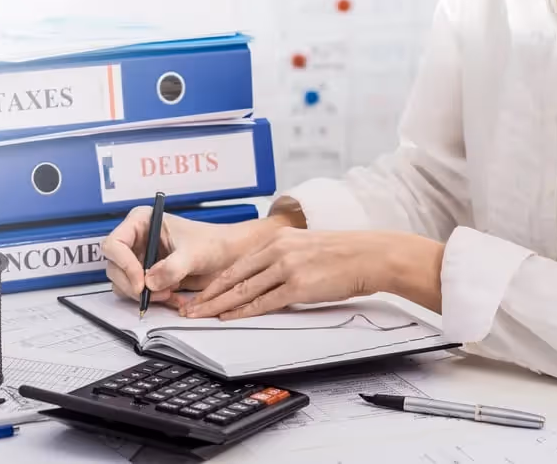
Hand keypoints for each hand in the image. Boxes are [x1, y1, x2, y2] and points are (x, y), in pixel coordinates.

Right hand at [102, 207, 287, 307]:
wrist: (230, 257)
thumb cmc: (214, 242)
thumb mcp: (193, 253)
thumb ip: (172, 267)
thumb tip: (150, 282)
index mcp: (142, 222)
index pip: (115, 244)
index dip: (123, 264)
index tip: (141, 281)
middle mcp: (137, 240)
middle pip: (114, 267)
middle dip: (133, 284)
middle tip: (153, 294)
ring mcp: (141, 259)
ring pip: (124, 283)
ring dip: (144, 294)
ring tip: (168, 294)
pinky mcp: (149, 276)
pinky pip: (140, 294)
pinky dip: (154, 300)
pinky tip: (174, 297)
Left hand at [182, 227, 444, 319]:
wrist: (369, 255)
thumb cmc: (340, 254)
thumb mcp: (303, 247)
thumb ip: (280, 259)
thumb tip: (261, 280)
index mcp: (276, 239)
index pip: (237, 264)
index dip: (214, 281)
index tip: (198, 292)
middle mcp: (277, 250)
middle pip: (233, 276)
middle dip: (207, 295)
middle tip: (188, 307)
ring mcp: (287, 267)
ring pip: (243, 290)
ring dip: (218, 305)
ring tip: (201, 316)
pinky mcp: (299, 285)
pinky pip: (264, 301)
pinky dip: (244, 311)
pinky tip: (230, 317)